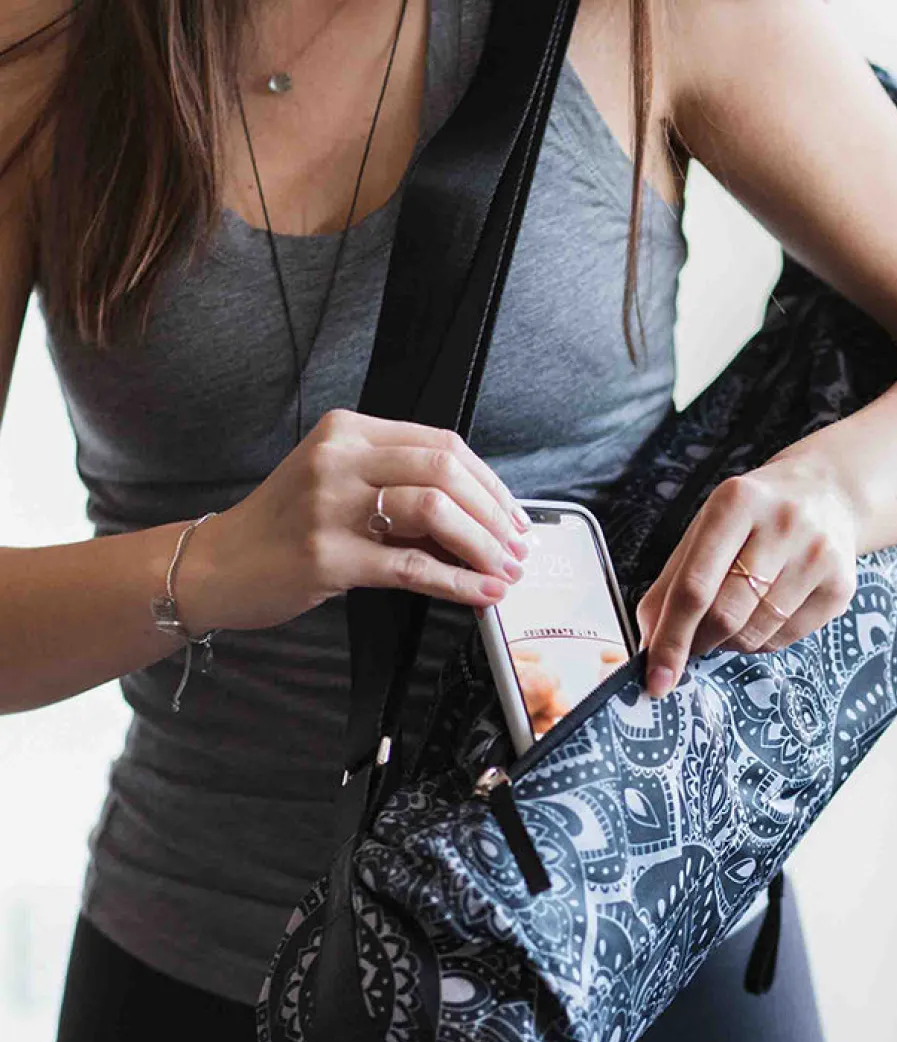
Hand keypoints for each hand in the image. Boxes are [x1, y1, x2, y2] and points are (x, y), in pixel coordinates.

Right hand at [175, 410, 532, 634]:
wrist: (216, 566)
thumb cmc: (282, 528)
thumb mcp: (335, 482)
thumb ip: (395, 483)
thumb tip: (477, 513)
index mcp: (348, 431)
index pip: (441, 444)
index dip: (489, 483)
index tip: (514, 515)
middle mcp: (339, 458)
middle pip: (445, 471)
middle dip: (495, 513)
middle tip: (518, 546)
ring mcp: (330, 507)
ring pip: (434, 512)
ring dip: (482, 546)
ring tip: (505, 571)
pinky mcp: (327, 557)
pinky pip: (411, 566)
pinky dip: (457, 582)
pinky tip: (480, 593)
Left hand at [635, 455, 860, 698]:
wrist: (825, 494)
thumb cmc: (750, 519)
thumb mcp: (703, 532)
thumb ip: (671, 585)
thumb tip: (648, 644)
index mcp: (736, 503)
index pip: (694, 587)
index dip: (671, 639)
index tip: (655, 678)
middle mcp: (783, 524)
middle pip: (725, 615)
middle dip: (698, 643)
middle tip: (691, 644)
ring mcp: (818, 555)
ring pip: (755, 633)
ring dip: (729, 643)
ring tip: (730, 618)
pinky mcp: (841, 586)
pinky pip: (786, 639)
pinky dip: (760, 642)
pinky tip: (760, 616)